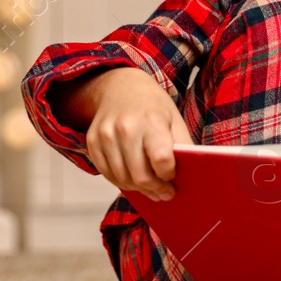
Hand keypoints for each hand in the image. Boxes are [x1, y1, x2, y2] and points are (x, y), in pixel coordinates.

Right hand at [79, 67, 188, 200]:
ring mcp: (106, 135)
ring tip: (150, 188)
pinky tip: (132, 179)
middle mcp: (126, 128)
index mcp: (152, 121)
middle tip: (164, 194)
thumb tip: (189, 176)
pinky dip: (121, 181)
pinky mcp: (92, 142)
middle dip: (155, 189)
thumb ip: (182, 146)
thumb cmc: (153, 106)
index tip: (172, 178)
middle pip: (140, 175)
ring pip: (122, 179)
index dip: (168, 175)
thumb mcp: (174, 119)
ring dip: (138, 189)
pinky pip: (106, 174)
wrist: (120, 87)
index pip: (161, 159)